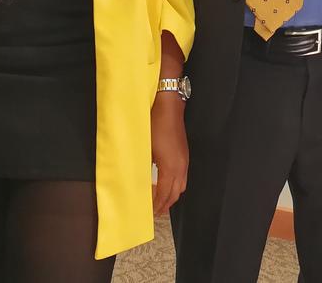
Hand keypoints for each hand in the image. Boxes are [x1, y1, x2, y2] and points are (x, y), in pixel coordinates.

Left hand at [150, 94, 187, 214]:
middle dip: (166, 204)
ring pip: (182, 185)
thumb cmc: (155, 126)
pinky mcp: (184, 155)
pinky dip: (176, 186)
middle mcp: (181, 166)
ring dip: (172, 196)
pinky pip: (183, 177)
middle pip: (176, 193)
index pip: (165, 194)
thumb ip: (143, 167)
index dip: (157, 205)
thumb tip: (137, 182)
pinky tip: (167, 184)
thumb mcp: (145, 148)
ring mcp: (184, 160)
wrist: (169, 107)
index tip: (150, 213)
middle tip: (156, 213)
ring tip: (162, 201)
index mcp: (170, 167)